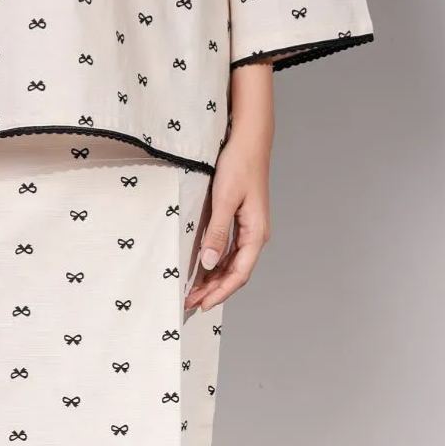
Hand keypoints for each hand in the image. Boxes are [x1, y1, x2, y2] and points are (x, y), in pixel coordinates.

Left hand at [184, 67, 272, 310]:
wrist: (248, 141)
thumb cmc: (239, 166)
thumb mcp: (224, 200)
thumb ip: (217, 233)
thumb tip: (209, 264)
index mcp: (256, 234)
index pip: (239, 274)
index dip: (219, 292)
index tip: (199, 304)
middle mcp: (255, 235)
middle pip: (235, 273)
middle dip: (214, 291)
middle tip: (189, 303)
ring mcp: (249, 229)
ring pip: (232, 264)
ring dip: (214, 279)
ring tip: (192, 291)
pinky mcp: (241, 221)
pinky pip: (229, 251)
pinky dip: (215, 264)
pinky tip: (201, 269)